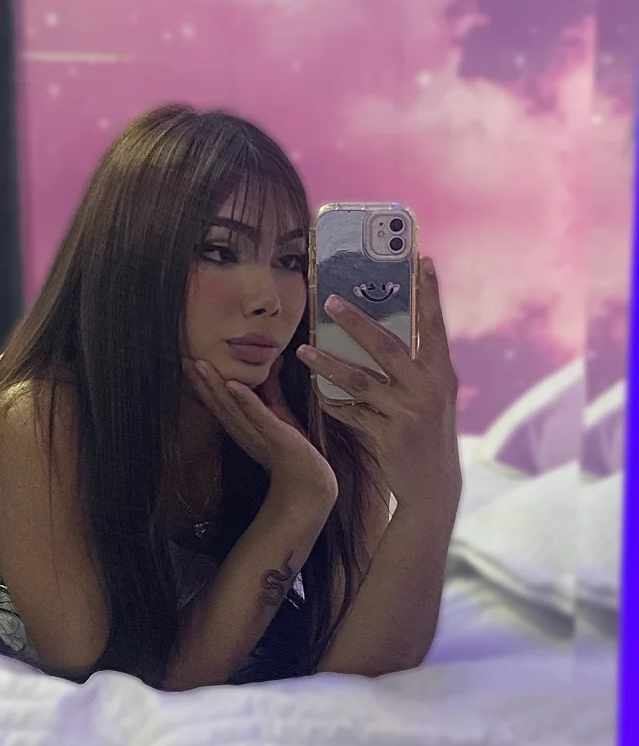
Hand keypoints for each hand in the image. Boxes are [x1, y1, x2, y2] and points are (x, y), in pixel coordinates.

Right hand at [184, 356, 337, 504]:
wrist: (309, 483)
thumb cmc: (295, 453)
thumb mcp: (280, 416)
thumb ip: (272, 393)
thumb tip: (273, 365)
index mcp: (243, 428)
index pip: (219, 403)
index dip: (202, 384)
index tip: (188, 362)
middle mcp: (245, 431)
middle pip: (218, 403)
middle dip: (200, 381)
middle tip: (185, 359)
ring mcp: (258, 434)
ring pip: (231, 407)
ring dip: (214, 386)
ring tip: (200, 366)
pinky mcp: (276, 435)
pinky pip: (257, 415)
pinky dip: (245, 400)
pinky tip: (232, 385)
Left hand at [296, 257, 460, 517]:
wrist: (434, 485)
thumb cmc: (428, 431)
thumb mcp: (432, 395)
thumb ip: (417, 366)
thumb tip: (387, 329)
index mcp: (442, 373)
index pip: (435, 325)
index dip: (430, 293)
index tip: (422, 260)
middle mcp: (428, 389)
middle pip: (387, 347)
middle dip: (357, 322)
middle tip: (330, 300)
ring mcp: (407, 413)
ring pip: (359, 381)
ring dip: (327, 364)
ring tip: (302, 351)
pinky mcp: (388, 437)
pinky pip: (351, 413)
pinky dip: (333, 402)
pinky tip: (317, 393)